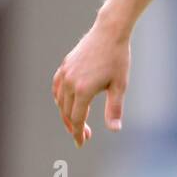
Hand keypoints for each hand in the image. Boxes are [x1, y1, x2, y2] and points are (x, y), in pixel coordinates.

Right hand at [52, 18, 130, 146]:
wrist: (109, 32)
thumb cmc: (118, 59)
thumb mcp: (119, 86)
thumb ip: (114, 109)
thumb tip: (115, 130)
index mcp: (83, 90)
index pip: (77, 119)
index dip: (79, 133)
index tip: (81, 144)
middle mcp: (70, 83)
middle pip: (66, 112)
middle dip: (74, 127)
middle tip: (85, 136)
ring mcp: (65, 73)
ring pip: (60, 101)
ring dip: (66, 114)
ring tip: (77, 123)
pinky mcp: (64, 66)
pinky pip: (57, 87)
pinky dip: (59, 99)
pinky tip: (65, 104)